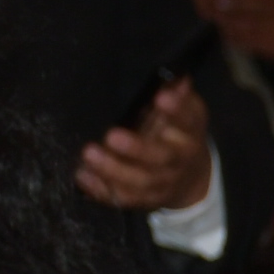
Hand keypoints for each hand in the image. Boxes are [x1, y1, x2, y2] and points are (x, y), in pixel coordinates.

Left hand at [78, 77, 213, 213]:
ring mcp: (163, 183)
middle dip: (137, 149)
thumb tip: (174, 75)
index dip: (176, 111)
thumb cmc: (179, 134)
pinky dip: (102, 189)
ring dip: (113, 170)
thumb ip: (177, 95)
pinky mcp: (145, 199)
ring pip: (140, 182)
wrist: (191, 177)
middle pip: (161, 158)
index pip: (188, 121)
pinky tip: (83, 175)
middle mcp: (179, 161)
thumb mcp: (185, 112)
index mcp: (190, 134)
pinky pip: (124, 198)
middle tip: (111, 135)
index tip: (161, 98)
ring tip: (89, 154)